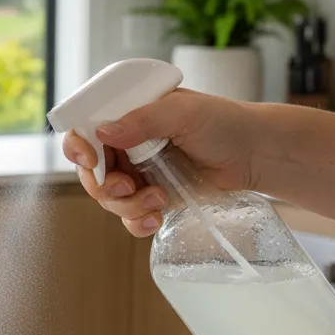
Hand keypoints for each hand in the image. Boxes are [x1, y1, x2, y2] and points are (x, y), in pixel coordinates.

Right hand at [61, 89, 264, 236]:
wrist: (256, 155)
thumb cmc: (224, 123)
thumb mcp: (183, 112)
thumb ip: (142, 120)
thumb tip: (101, 132)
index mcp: (127, 117)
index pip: (84, 130)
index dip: (78, 147)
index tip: (90, 160)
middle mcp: (126, 146)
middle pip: (91, 172)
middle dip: (104, 185)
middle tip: (129, 187)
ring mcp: (138, 174)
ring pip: (109, 199)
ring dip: (127, 206)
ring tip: (158, 200)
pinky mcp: (153, 198)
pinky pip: (129, 218)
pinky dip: (137, 223)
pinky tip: (156, 219)